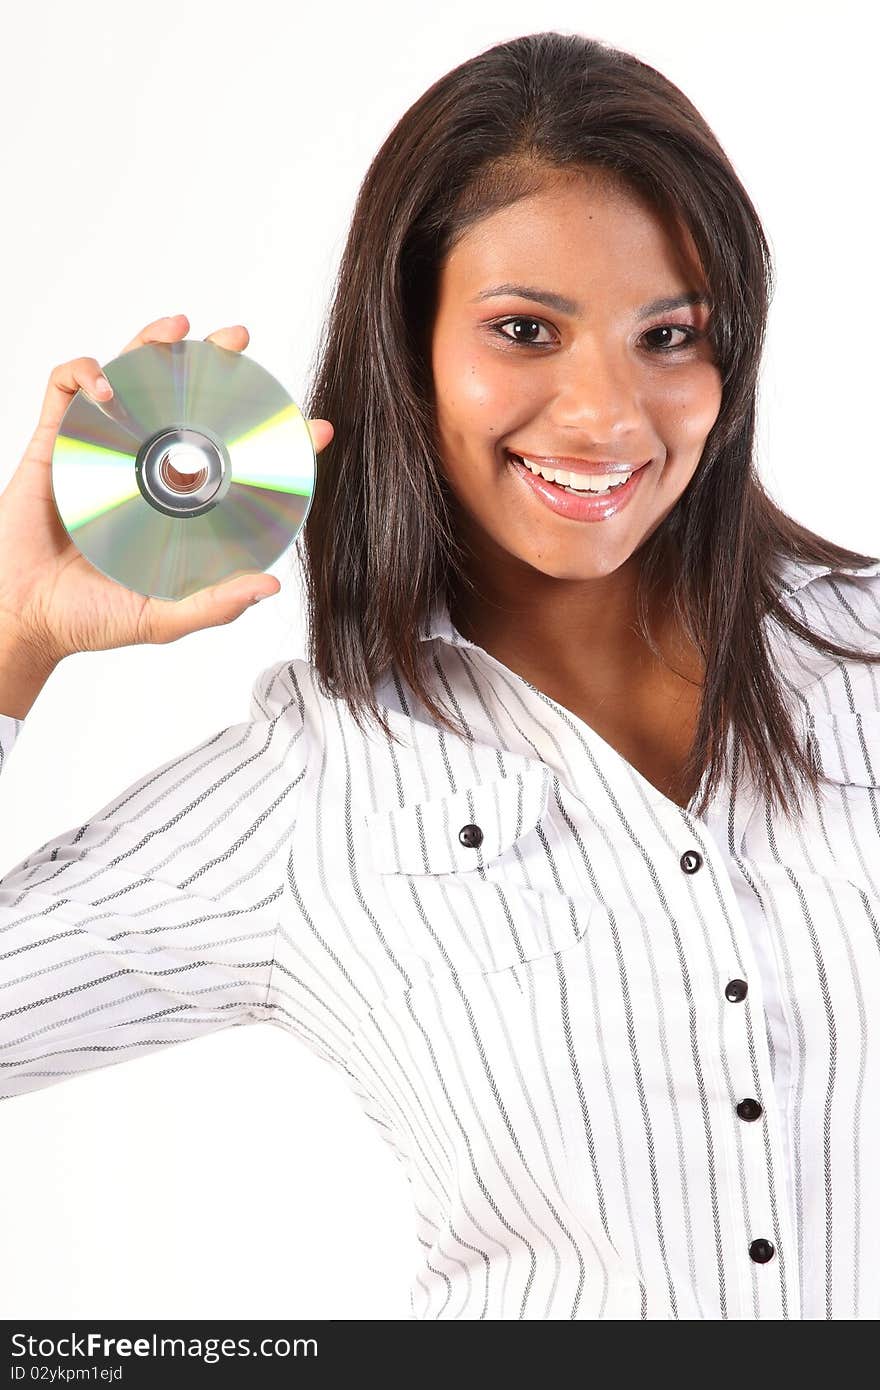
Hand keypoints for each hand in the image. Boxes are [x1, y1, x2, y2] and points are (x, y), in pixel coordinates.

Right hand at [0, 314, 332, 666]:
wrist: (24, 619)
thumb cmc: (89, 618)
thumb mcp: (164, 617)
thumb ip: (215, 605)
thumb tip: (269, 586)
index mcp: (175, 499)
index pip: (231, 453)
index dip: (270, 433)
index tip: (313, 426)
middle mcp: (142, 465)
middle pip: (182, 395)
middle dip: (213, 359)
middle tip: (240, 341)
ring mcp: (99, 449)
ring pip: (128, 375)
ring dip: (151, 342)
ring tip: (179, 328)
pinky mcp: (53, 443)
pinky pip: (66, 388)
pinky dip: (86, 373)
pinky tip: (106, 389)